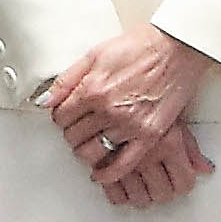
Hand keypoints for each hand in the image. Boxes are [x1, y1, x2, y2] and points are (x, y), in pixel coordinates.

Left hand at [41, 26, 216, 203]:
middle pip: (74, 136)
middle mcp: (108, 110)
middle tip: (80, 129)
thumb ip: (66, 80)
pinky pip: (123, 165)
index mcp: (92, 89)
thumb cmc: (139, 47)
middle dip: (73, 133)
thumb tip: (44, 101)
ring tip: (91, 144)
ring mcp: (129, 125)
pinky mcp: (149, 135)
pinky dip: (108, 173)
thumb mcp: (94, 55)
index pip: (60, 117)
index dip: (61, 117)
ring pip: (92, 152)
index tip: (67, 116)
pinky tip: (101, 173)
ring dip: (87, 151)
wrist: (176, 48)